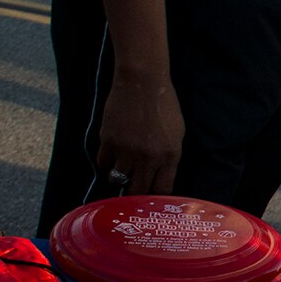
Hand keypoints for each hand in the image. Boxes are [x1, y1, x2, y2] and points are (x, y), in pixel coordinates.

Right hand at [96, 70, 183, 195]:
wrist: (142, 82)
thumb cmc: (164, 105)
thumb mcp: (177, 133)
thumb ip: (169, 156)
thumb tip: (160, 176)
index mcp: (170, 155)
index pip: (162, 190)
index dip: (155, 197)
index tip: (150, 198)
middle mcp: (148, 158)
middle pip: (138, 191)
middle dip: (135, 194)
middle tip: (132, 191)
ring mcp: (127, 151)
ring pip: (117, 179)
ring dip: (119, 176)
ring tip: (122, 168)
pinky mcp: (108, 141)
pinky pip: (103, 162)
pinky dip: (106, 160)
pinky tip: (112, 152)